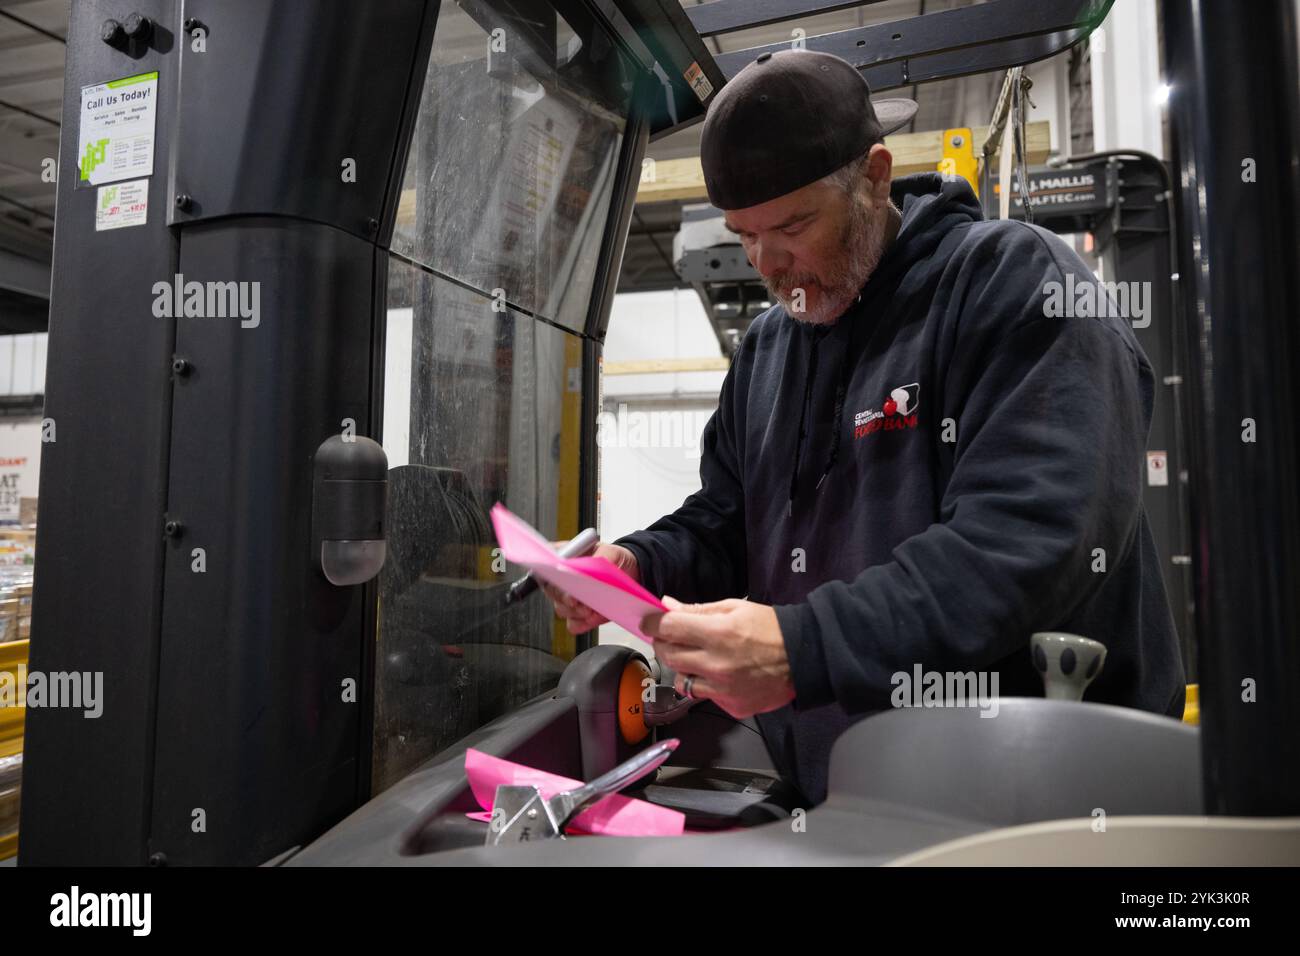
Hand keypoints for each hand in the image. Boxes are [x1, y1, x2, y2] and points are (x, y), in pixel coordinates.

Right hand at [542, 543, 638, 633]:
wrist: (630, 573)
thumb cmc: (615, 559)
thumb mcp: (611, 553)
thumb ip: (600, 559)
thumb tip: (590, 570)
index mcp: (564, 556)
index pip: (546, 564)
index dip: (551, 575)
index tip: (565, 582)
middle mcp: (562, 578)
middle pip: (552, 591)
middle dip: (567, 599)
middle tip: (582, 602)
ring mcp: (568, 598)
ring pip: (562, 609)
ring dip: (577, 612)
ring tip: (593, 609)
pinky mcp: (578, 614)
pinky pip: (573, 624)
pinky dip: (583, 623)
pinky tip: (595, 617)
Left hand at [641, 596, 794, 718]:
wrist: (804, 658)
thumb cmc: (770, 628)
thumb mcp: (735, 608)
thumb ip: (697, 610)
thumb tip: (667, 606)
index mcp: (718, 634)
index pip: (668, 628)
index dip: (653, 623)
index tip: (650, 621)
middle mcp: (717, 664)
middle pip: (668, 656)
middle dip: (664, 644)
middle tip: (672, 637)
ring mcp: (723, 689)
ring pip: (681, 680)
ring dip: (683, 667)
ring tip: (700, 657)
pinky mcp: (731, 706)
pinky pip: (704, 696)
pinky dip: (706, 684)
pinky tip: (721, 674)